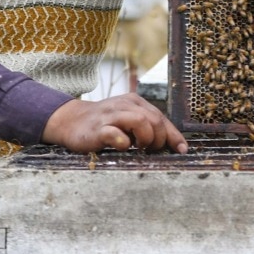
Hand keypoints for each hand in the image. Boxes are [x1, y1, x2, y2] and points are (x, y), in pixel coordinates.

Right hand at [42, 94, 187, 153]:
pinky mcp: (98, 128)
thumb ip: (147, 128)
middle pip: (155, 120)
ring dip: (146, 139)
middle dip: (160, 139)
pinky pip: (115, 134)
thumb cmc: (104, 124)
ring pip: (141, 121)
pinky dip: (123, 142)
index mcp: (135, 102)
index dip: (174, 136)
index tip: (182, 150)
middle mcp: (125, 105)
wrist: (71, 121)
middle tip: (151, 150)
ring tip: (138, 148)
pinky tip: (123, 147)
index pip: (161, 118)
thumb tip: (173, 145)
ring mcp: (111, 115)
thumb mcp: (128, 120)